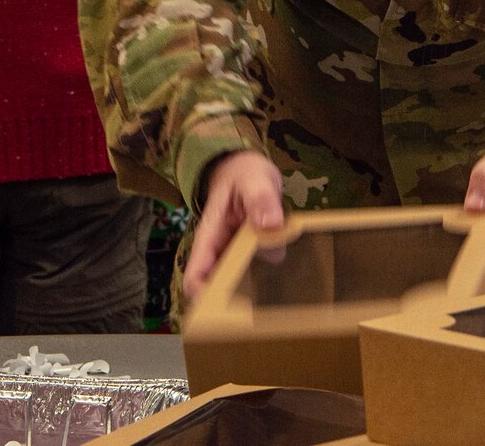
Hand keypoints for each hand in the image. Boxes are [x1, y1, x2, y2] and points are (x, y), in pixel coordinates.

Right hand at [182, 151, 283, 299]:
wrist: (247, 169)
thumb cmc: (243, 173)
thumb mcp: (254, 179)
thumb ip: (261, 199)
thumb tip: (270, 225)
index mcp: (210, 234)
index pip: (196, 274)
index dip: (205, 297)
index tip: (228, 312)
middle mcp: (220, 250)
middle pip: (217, 289)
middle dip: (234, 305)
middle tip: (260, 315)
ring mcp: (236, 255)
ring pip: (242, 284)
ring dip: (259, 287)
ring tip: (280, 292)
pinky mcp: (252, 255)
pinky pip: (259, 272)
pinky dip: (271, 273)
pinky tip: (288, 274)